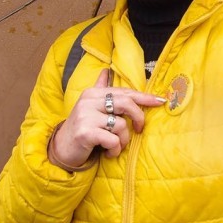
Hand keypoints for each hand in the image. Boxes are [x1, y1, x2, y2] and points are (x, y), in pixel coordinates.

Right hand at [50, 69, 166, 166]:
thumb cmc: (83, 127)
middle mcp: (89, 101)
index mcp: (93, 93)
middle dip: (139, 117)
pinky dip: (115, 150)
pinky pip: (113, 140)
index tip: (161, 101)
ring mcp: (86, 116)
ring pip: (121, 125)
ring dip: (124, 140)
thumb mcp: (90, 106)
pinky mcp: (85, 133)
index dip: (144, 97)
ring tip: (116, 145)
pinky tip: (109, 153)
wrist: (61, 149)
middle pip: (126, 103)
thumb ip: (100, 88)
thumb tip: (106, 70)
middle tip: (140, 129)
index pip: (124, 92)